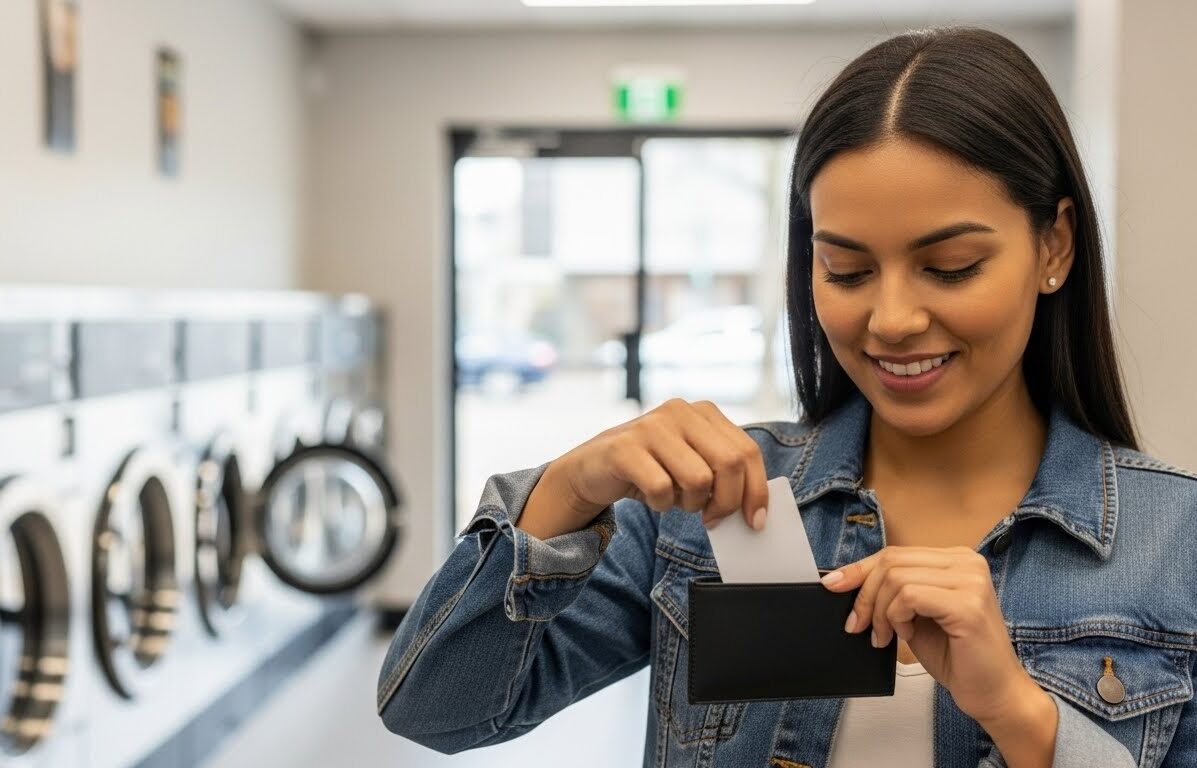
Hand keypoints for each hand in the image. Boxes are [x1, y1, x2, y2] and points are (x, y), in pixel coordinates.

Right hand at [519, 399, 769, 538]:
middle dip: (727, 502)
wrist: (592, 468)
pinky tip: (652, 498)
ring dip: (690, 503)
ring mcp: (650, 426)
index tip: (754, 521)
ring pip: (698, 479)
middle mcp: (680, 411)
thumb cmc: (651, 469)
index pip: (747, 451)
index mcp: (703, 412)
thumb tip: (756, 510)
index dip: (756, 490)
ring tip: (676, 500)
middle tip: (712, 519)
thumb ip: (722, 474)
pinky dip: (661, 505)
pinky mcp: (624, 447)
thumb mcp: (692, 463)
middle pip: (729, 463)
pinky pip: (661, 489)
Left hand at [820, 545, 1032, 724]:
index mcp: (956, 559)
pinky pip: (909, 597)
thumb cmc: (957, 656)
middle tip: (859, 626)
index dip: (859, 569)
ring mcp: (971, 581)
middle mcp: (967, 562)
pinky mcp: (968, 605)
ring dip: (880, 612)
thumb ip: (893, 592)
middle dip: (865, 595)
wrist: (995, 693)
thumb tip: (846, 580)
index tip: (833, 585)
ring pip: (896, 578)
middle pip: (891, 561)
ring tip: (886, 636)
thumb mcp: (915, 615)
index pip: (895, 553)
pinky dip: (896, 618)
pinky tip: (906, 635)